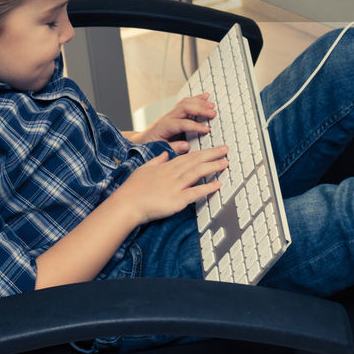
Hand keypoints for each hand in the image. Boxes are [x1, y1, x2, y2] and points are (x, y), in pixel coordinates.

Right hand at [113, 146, 228, 224]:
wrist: (126, 204)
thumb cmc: (132, 189)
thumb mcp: (143, 168)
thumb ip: (156, 161)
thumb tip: (164, 154)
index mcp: (166, 166)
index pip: (188, 156)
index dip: (203, 152)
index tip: (213, 148)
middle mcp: (172, 174)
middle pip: (196, 161)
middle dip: (212, 154)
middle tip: (226, 149)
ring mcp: (175, 186)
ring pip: (197, 173)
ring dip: (213, 167)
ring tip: (225, 163)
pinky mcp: (176, 200)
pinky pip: (195, 193)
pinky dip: (207, 188)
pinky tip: (217, 185)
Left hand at [131, 92, 215, 152]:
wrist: (141, 140)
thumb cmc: (150, 145)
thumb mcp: (159, 150)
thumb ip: (172, 148)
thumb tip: (186, 145)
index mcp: (165, 127)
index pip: (183, 124)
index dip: (195, 126)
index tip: (207, 130)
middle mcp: (168, 117)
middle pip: (185, 108)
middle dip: (200, 110)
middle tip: (213, 113)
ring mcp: (171, 113)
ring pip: (186, 103)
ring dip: (200, 102)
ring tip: (212, 105)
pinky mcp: (174, 112)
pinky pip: (186, 102)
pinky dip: (196, 98)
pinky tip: (205, 96)